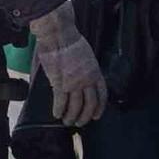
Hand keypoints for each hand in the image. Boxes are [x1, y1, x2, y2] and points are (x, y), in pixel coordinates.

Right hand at [30, 3, 106, 126]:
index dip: (100, 107)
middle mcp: (87, 80)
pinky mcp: (60, 83)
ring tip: (67, 122)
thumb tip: (83, 80)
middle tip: (80, 123)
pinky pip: (60, 101)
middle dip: (85, 116)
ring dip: (72, 116)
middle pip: (90, 104)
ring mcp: (74, 83)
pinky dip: (59, 110)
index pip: (102, 95)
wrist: (59, 35)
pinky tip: (56, 114)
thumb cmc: (71, 41)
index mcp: (95, 72)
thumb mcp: (87, 56)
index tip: (96, 115)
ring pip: (76, 106)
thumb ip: (87, 70)